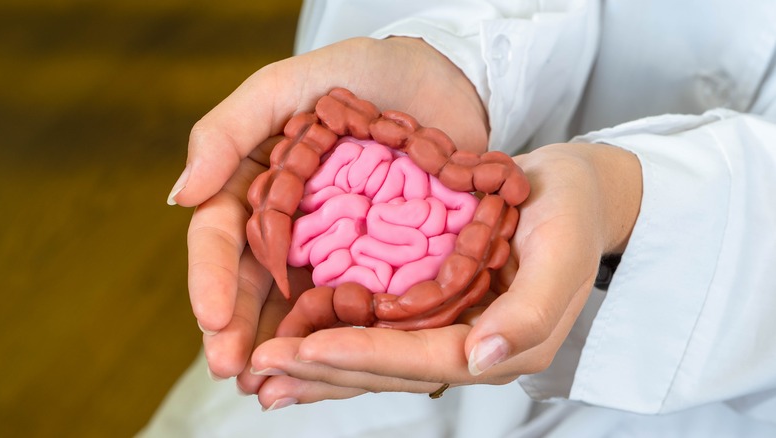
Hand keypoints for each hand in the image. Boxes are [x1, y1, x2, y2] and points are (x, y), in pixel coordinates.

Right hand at [171, 36, 488, 377]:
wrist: (446, 78)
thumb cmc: (362, 71)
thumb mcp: (290, 83)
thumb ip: (231, 129)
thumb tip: (181, 195)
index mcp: (259, 184)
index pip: (222, 236)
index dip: (211, 278)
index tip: (213, 319)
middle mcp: (291, 224)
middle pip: (254, 283)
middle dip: (239, 329)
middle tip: (234, 371)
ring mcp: (336, 247)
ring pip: (299, 304)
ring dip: (279, 347)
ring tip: (267, 386)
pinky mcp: (383, 260)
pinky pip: (356, 302)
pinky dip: (339, 337)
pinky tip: (328, 368)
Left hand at [244, 142, 641, 409]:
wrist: (573, 194)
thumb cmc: (572, 214)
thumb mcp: (562, 250)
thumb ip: (531, 311)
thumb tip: (482, 359)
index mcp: (501, 344)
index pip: (423, 360)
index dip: (364, 356)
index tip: (304, 349)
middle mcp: (469, 350)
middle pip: (389, 371)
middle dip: (323, 371)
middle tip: (259, 370)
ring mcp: (448, 334)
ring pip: (376, 361)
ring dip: (320, 371)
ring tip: (264, 378)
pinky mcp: (433, 313)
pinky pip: (379, 335)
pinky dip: (337, 342)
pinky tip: (298, 348)